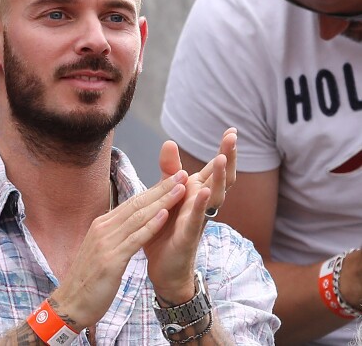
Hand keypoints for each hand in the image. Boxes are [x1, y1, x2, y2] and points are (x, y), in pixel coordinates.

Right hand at [51, 171, 188, 330]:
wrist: (69, 304)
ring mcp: (106, 243)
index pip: (133, 202)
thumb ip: (115, 235)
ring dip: (162, 201)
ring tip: (180, 189)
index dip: (154, 189)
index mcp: (102, 224)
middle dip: (162, 188)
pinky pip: (135, 239)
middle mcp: (103, 228)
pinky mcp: (111, 260)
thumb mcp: (101, 251)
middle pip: (138, 203)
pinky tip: (165, 215)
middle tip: (182, 174)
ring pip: (139, 217)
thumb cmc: (88, 280)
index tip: (173, 179)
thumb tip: (129, 225)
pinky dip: (151, 226)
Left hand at [146, 128, 236, 302]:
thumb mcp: (166, 192)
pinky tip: (204, 192)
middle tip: (233, 138)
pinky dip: (200, 205)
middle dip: (228, 158)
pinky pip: (197, 218)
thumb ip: (169, 169)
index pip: (215, 168)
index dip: (225, 151)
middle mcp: (202, 203)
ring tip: (222, 159)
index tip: (233, 131)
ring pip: (214, 196)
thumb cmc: (167, 226)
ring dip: (219, 178)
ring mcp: (198, 218)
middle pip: (222, 178)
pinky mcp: (189, 235)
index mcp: (197, 191)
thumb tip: (169, 141)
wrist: (163, 266)